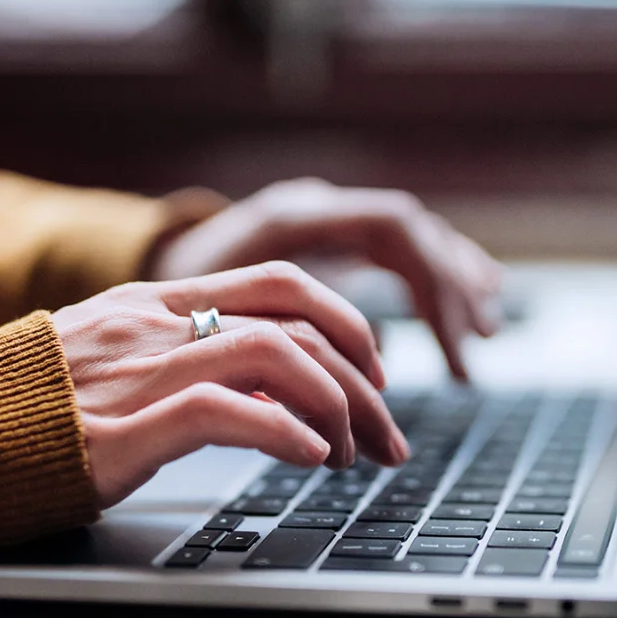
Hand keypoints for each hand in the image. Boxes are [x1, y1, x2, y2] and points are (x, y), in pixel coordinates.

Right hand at [52, 261, 409, 507]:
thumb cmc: (21, 412)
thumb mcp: (108, 365)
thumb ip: (179, 361)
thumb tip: (266, 393)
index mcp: (156, 304)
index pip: (282, 284)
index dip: (347, 325)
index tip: (373, 378)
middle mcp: (156, 324)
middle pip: (299, 317)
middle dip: (364, 377)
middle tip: (388, 434)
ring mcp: (140, 371)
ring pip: (279, 357)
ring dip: (336, 409)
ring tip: (350, 456)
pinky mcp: (122, 428)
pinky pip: (229, 412)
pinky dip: (287, 434)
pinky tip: (311, 461)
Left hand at [149, 178, 504, 380]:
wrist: (130, 266)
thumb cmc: (157, 308)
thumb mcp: (204, 327)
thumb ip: (265, 353)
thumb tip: (323, 410)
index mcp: (290, 216)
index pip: (392, 228)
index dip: (429, 287)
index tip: (448, 350)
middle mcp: (314, 207)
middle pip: (411, 233)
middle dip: (450, 293)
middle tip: (475, 351)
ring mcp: (322, 219)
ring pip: (410, 238)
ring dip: (452, 283)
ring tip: (486, 331)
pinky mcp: (324, 240)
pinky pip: (397, 250)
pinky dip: (433, 279)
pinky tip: (467, 304)